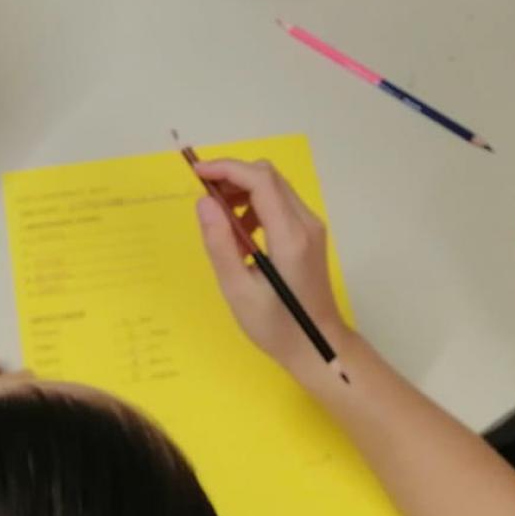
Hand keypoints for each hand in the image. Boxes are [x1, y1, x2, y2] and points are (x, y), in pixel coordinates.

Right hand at [194, 159, 348, 375]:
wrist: (318, 347)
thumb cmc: (276, 326)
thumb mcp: (238, 290)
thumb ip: (219, 243)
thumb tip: (204, 201)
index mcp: (290, 237)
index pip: (260, 180)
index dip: (227, 169)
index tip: (197, 174)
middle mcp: (306, 223)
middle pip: (268, 176)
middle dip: (232, 177)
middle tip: (205, 201)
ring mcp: (311, 227)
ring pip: (274, 186)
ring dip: (243, 193)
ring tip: (223, 228)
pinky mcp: (309, 234)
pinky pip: (279, 203)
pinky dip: (255, 206)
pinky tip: (242, 237)